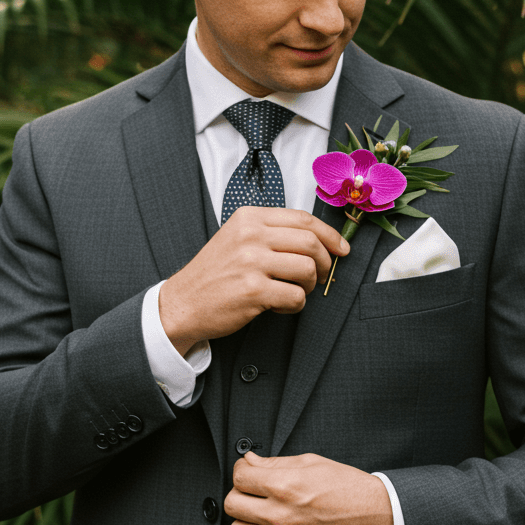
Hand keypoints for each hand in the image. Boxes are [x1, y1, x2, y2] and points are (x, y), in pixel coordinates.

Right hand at [158, 207, 347, 355]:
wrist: (183, 303)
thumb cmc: (214, 274)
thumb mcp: (237, 238)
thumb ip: (270, 233)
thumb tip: (316, 240)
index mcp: (249, 218)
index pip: (303, 219)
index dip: (330, 235)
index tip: (341, 249)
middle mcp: (250, 236)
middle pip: (310, 242)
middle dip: (324, 262)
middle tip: (320, 276)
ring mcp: (251, 263)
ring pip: (307, 269)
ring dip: (310, 286)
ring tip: (296, 292)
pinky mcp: (254, 291)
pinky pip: (296, 296)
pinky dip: (296, 305)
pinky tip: (281, 306)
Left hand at [224, 452, 394, 524]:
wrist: (375, 517)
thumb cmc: (348, 488)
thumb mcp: (312, 463)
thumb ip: (275, 463)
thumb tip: (250, 461)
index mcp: (285, 486)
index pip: (239, 476)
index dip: (242, 470)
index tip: (249, 472)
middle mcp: (281, 514)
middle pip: (232, 504)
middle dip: (240, 494)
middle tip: (254, 492)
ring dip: (245, 520)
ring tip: (260, 513)